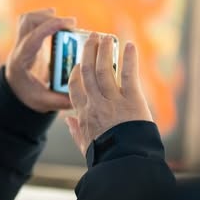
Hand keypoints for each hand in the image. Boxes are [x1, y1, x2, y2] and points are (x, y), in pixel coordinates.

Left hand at [4, 9, 75, 112]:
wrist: (17, 91)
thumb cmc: (29, 95)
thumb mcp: (44, 102)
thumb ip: (61, 100)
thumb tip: (81, 97)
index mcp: (21, 62)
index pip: (32, 39)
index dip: (49, 28)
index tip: (69, 24)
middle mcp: (19, 48)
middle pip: (27, 22)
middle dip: (49, 18)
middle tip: (71, 24)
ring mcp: (22, 41)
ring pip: (28, 18)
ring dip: (47, 16)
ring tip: (65, 23)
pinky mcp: (29, 38)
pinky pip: (33, 21)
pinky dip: (46, 18)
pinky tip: (59, 24)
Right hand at [65, 38, 153, 154]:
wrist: (124, 163)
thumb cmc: (105, 157)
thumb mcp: (85, 146)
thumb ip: (75, 131)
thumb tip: (67, 120)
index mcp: (83, 114)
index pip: (75, 87)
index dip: (75, 72)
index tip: (78, 62)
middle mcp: (95, 103)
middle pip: (88, 72)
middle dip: (89, 52)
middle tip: (92, 37)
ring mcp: (113, 100)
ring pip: (104, 69)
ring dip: (105, 50)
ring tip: (106, 36)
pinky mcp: (132, 100)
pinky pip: (128, 75)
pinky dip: (129, 59)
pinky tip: (129, 45)